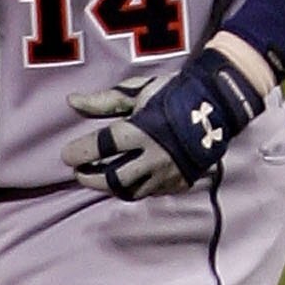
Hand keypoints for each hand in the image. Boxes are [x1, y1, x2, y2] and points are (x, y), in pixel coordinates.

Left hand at [64, 39, 267, 198]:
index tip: (66, 155)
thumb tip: (71, 102)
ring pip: (131, 192)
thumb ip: (105, 101)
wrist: (218, 107)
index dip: (80, 152)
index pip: (102, 147)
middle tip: (79, 172)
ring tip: (101, 178)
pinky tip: (128, 179)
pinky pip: (151, 192)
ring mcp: (168, 173)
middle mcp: (154, 157)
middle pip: (113, 179)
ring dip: (111, 187)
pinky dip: (135, 187)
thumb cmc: (173, 94)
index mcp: (142, 131)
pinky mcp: (180, 183)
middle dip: (90, 178)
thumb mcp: (138, 91)